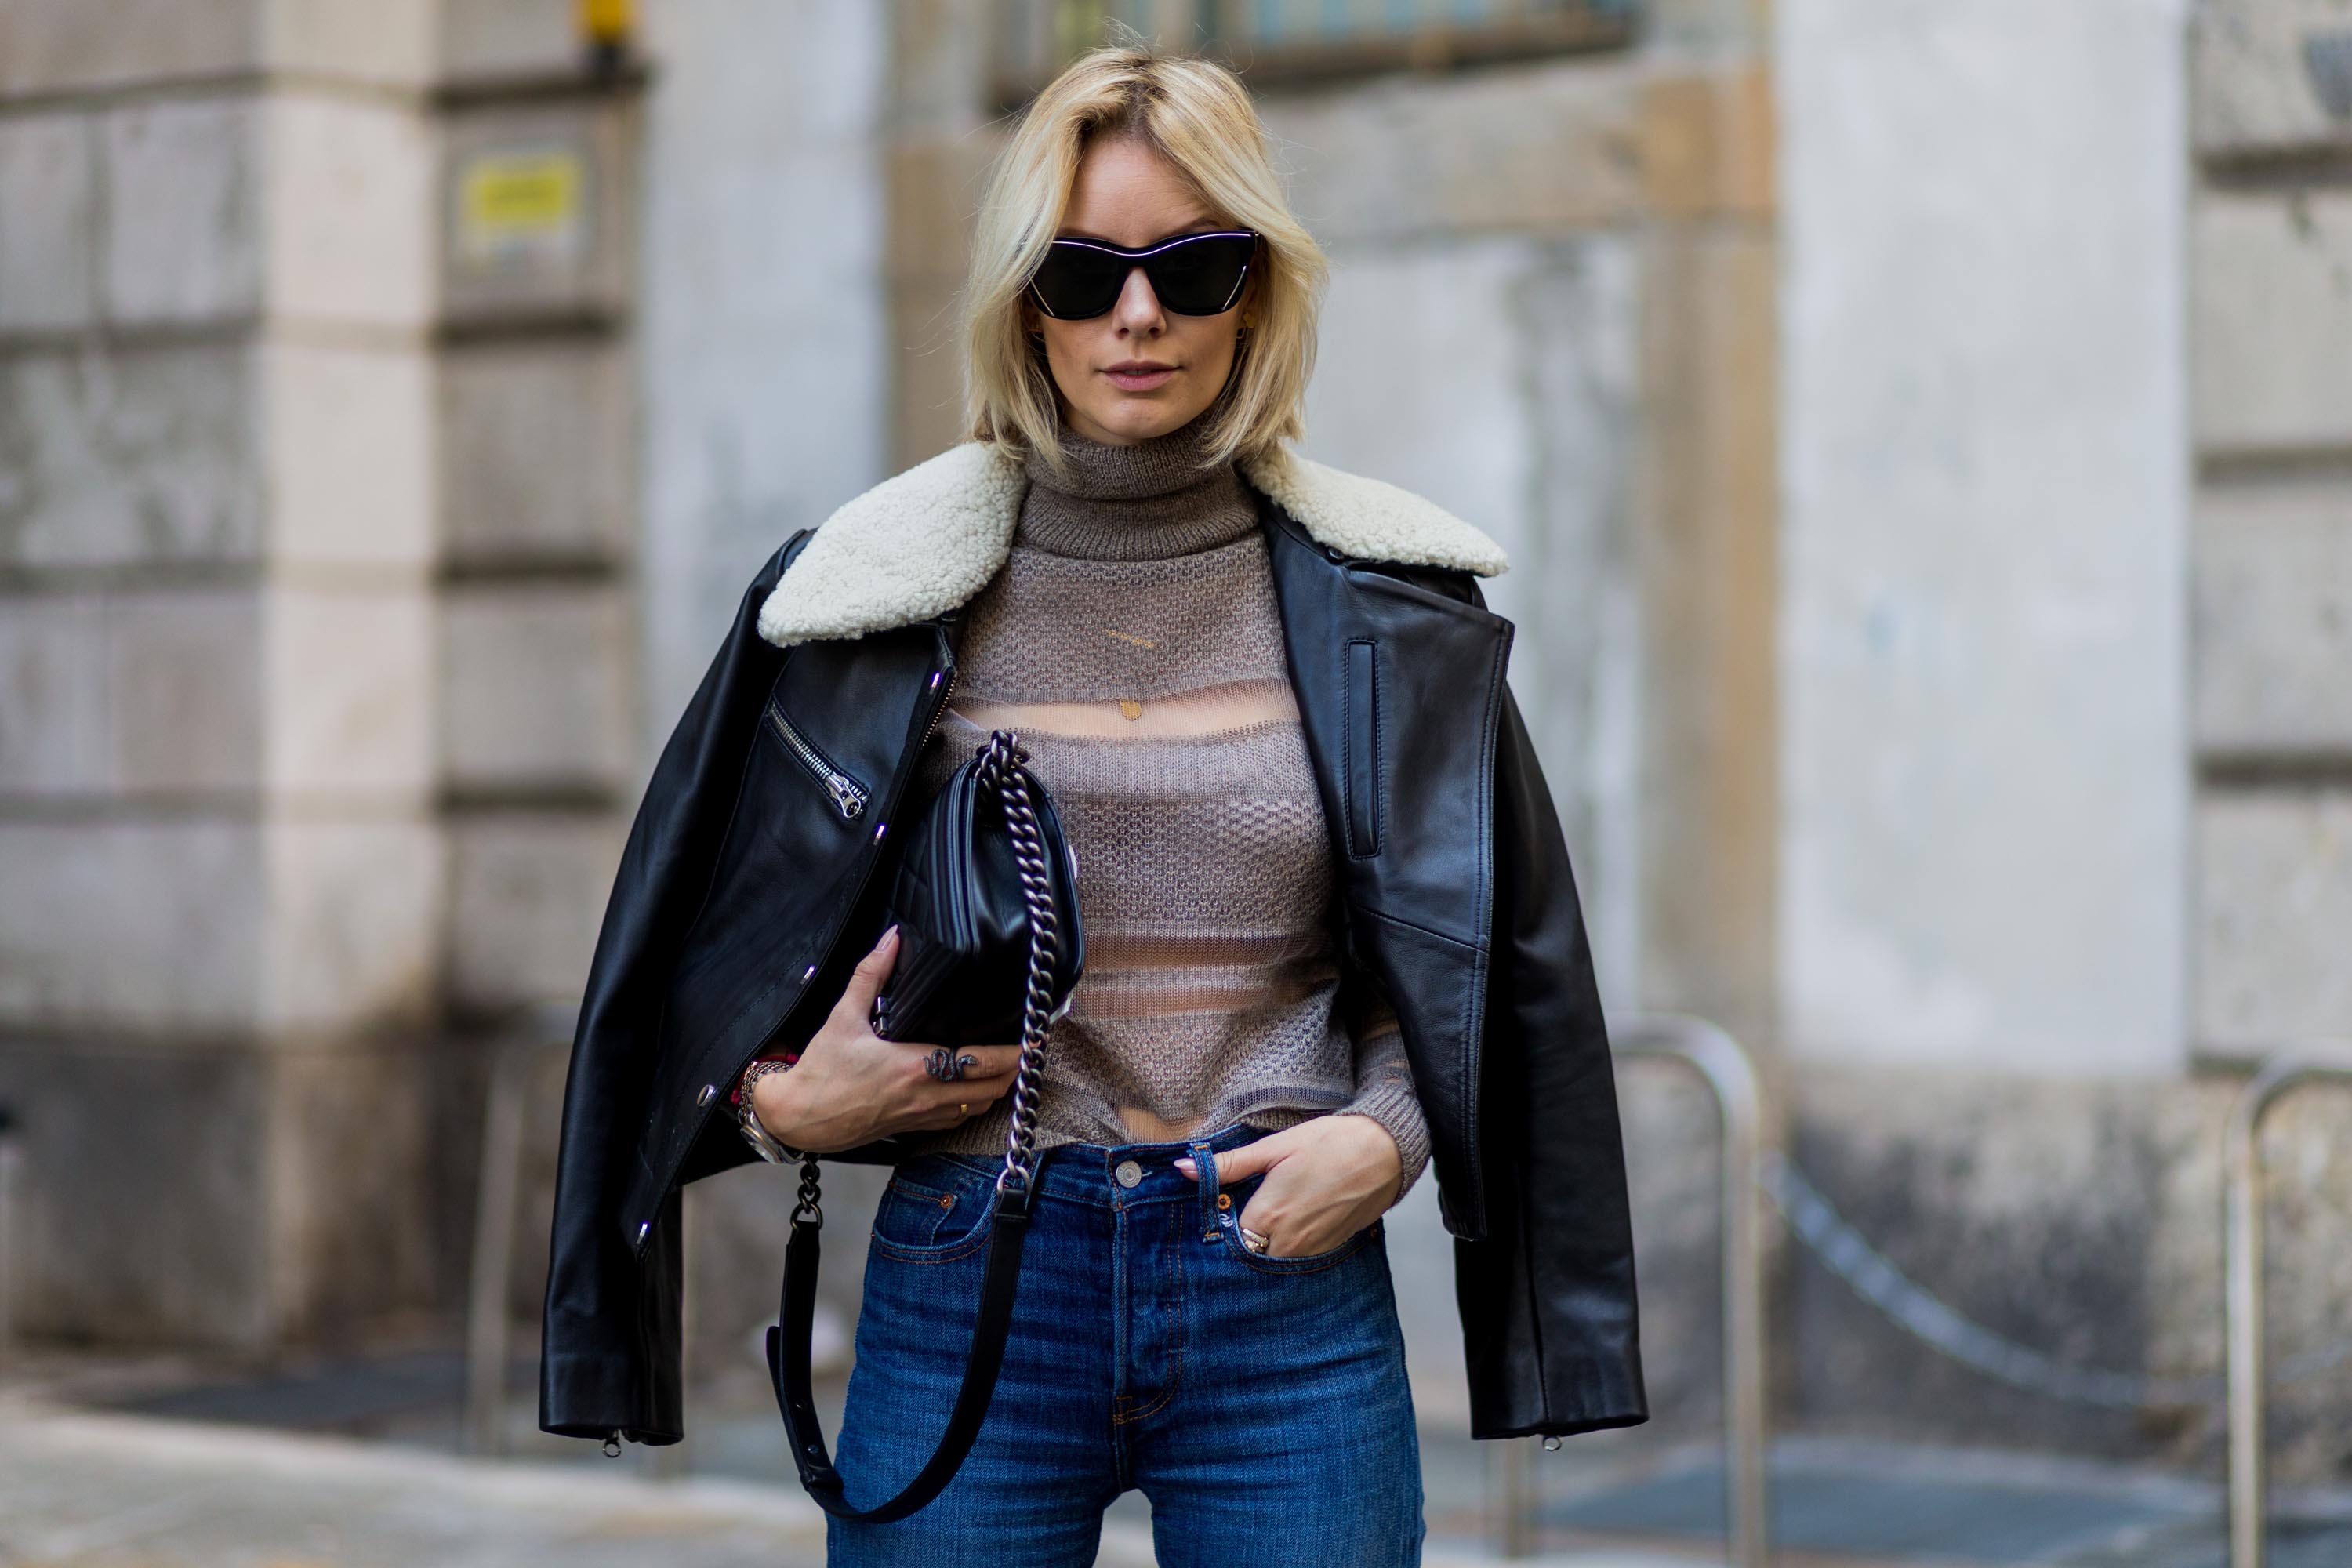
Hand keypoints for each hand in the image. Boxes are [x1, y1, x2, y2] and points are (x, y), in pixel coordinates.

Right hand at [755, 924, 1022, 1153]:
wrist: (796, 1118)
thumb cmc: (820, 1071)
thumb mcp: (843, 1017)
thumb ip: (870, 975)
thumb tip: (891, 939)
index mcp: (915, 1067)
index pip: (981, 1062)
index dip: (1013, 1053)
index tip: (1033, 1039)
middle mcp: (925, 1096)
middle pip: (992, 1089)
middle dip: (1014, 1071)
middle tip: (1027, 1050)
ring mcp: (920, 1117)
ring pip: (977, 1108)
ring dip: (997, 1089)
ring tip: (1007, 1066)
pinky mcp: (911, 1128)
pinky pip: (956, 1120)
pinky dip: (973, 1105)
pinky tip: (972, 1089)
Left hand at [1175, 1115, 1401, 1258]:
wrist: (1384, 1152)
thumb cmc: (1329, 1143)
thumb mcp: (1275, 1147)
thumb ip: (1229, 1164)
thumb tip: (1184, 1168)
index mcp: (1269, 1217)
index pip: (1227, 1242)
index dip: (1219, 1229)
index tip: (1218, 1212)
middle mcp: (1289, 1243)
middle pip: (1249, 1256)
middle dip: (1240, 1241)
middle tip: (1238, 1215)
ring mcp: (1312, 1250)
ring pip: (1274, 1260)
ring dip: (1264, 1246)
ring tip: (1267, 1216)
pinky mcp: (1329, 1249)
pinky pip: (1298, 1258)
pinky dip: (1288, 1246)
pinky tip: (1291, 1221)